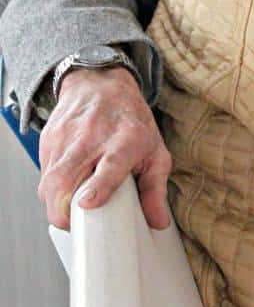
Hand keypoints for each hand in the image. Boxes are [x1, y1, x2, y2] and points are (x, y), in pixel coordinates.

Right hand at [38, 67, 171, 230]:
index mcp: (125, 140)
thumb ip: (156, 188)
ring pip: (49, 183)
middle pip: (66, 179)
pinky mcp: (48, 139)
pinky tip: (67, 188)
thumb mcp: (154, 150)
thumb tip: (157, 221)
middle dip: (65, 212)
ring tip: (73, 209)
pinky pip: (43, 175)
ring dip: (57, 204)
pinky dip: (51, 189)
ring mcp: (66, 137)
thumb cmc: (129, 119)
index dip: (98, 187)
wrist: (99, 82)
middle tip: (79, 224)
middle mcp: (92, 137)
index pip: (109, 166)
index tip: (89, 202)